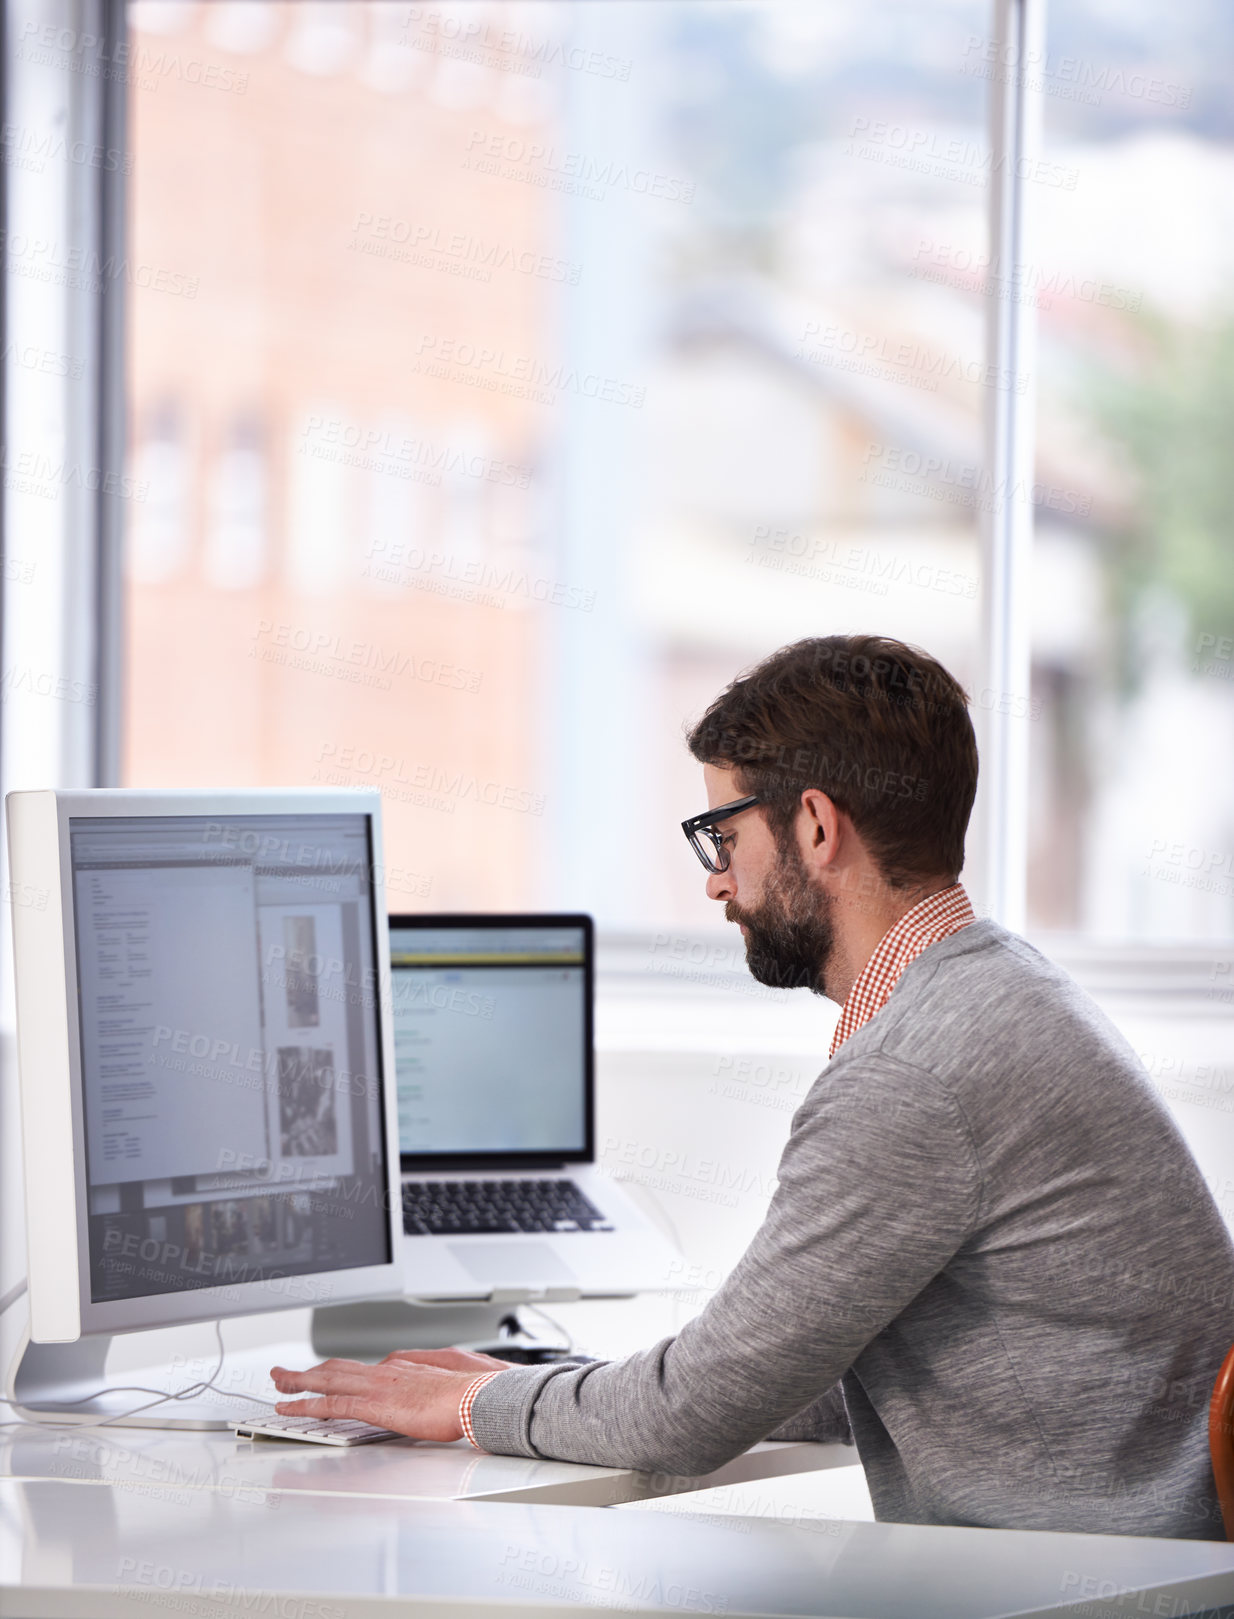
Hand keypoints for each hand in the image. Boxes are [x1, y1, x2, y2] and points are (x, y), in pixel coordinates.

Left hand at [270, 1347, 505, 1441]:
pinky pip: (329, 1404)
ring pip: (326, 1380)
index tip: (330, 1377)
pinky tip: (288, 1407)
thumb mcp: (453, 1373)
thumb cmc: (474, 1389)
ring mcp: (377, 1386)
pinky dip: (305, 1404)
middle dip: (309, 1371)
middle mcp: (385, 1371)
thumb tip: (426, 1376)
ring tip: (278, 1383)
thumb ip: (433, 1372)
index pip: (364, 1369)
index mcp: (405, 1367)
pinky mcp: (373, 1405)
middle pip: (337, 1368)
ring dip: (298, 1381)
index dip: (342, 1373)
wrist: (479, 1396)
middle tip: (285, 1373)